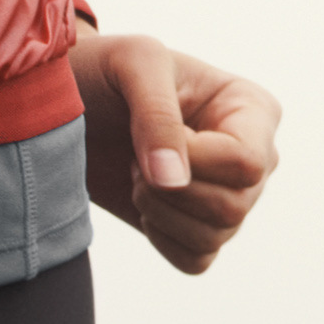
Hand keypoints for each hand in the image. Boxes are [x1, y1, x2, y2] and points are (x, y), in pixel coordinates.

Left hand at [77, 32, 283, 274]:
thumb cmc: (108, 70)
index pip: (248, 162)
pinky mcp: (199, 229)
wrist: (69, 105)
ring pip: (216, 236)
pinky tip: (142, 205)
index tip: (149, 138)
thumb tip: (174, 181)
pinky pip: (196, 260)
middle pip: (234, 206)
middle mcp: (253, 156)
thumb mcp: (135, 64)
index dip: (195, 162)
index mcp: (253, 110)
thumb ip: (157, 115)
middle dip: (170, 191)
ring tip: (136, 175)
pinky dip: (162, 239)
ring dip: (160, 213)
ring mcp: (230, 196)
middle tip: (135, 160)